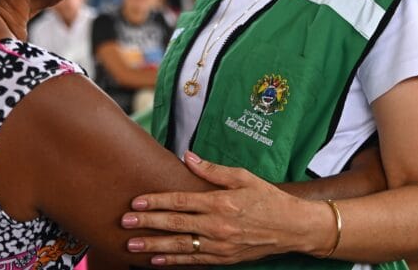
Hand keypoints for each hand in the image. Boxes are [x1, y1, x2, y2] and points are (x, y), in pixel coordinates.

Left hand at [122, 152, 329, 264]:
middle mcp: (217, 226)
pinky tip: (157, 261)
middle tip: (124, 223)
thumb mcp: (243, 177)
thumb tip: (188, 157)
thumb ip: (213, 170)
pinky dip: (174, 262)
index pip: (180, 201)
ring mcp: (220, 245)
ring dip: (154, 246)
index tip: (136, 201)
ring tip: (132, 245)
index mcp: (220, 202)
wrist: (293, 227)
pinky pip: (194, 261)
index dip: (156, 201)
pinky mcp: (224, 258)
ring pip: (180, 246)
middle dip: (147, 223)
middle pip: (175, 224)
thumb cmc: (268, 199)